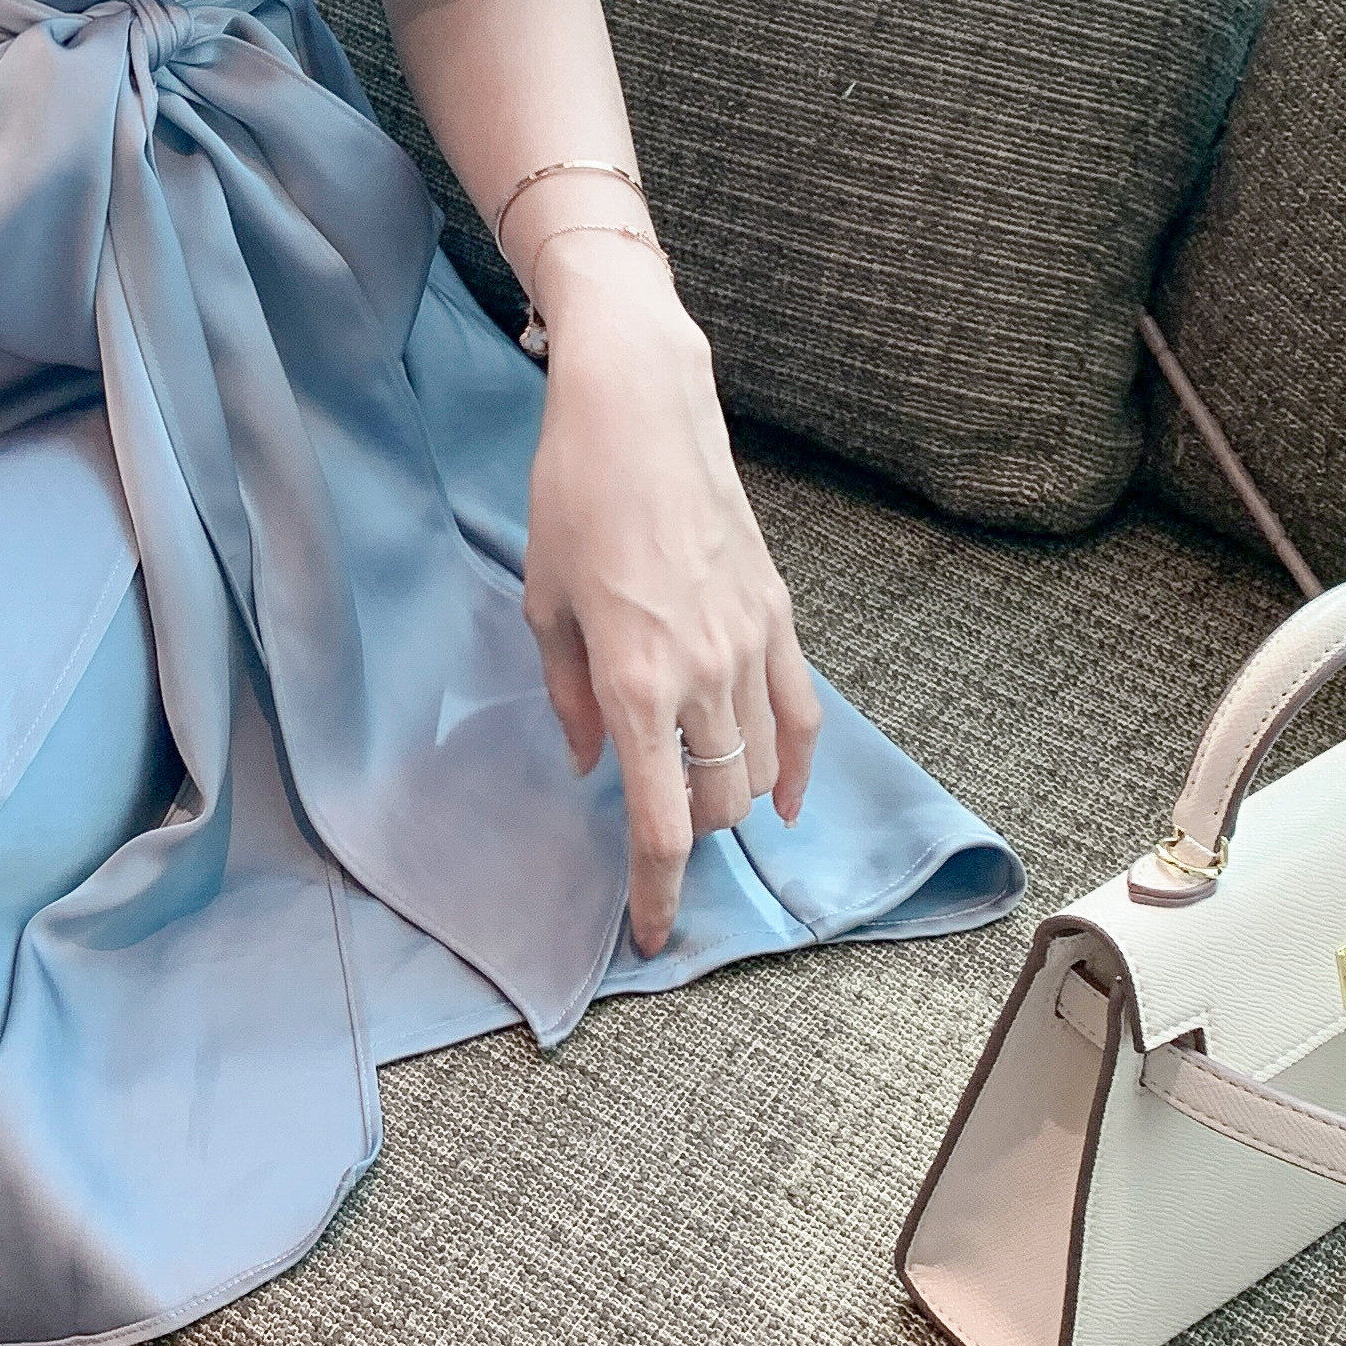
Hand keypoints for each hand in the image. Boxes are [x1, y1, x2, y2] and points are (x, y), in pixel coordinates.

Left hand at [519, 241, 820, 954]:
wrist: (641, 409)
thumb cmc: (572, 494)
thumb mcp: (543, 599)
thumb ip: (567, 694)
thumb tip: (592, 763)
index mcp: (634, 679)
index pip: (658, 823)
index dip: (653, 893)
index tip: (646, 936)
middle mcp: (704, 673)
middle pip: (714, 805)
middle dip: (683, 840)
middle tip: (647, 839)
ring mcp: (752, 644)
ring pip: (756, 768)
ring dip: (725, 799)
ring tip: (689, 803)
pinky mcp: (780, 614)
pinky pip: (802, 716)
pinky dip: (795, 767)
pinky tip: (782, 798)